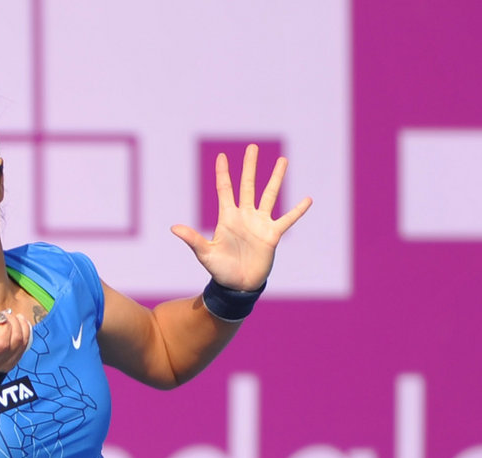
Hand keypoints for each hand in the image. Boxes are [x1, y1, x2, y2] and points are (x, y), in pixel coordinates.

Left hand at [171, 144, 311, 290]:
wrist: (238, 285)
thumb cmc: (220, 270)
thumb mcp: (205, 253)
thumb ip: (192, 239)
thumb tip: (173, 228)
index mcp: (227, 217)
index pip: (225, 189)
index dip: (223, 173)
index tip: (222, 156)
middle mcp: (244, 215)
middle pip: (248, 185)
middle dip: (250, 166)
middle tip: (252, 147)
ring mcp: (260, 223)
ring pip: (269, 195)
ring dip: (276, 178)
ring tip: (283, 160)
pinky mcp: (272, 235)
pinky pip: (287, 219)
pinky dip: (297, 210)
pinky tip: (308, 199)